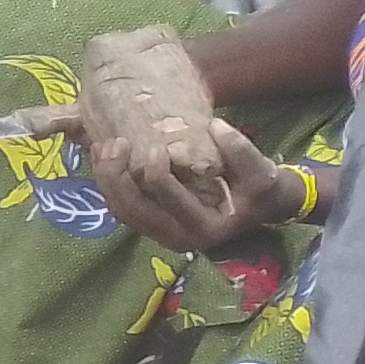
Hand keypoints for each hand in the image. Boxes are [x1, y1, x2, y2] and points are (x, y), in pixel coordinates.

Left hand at [95, 116, 304, 254]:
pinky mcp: (151, 224)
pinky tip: (103, 156)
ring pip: (121, 211)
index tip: (155, 147)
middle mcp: (177, 237)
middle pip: (132, 211)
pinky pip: (122, 207)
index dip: (157, 175)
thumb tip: (215, 126)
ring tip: (102, 146)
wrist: (258, 208)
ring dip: (106, 180)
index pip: (171, 202)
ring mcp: (160, 233)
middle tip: (115, 143)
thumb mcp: (262, 172)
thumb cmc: (261, 191)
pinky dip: (109, 184)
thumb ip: (241, 151)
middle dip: (116, 177)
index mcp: (205, 228)